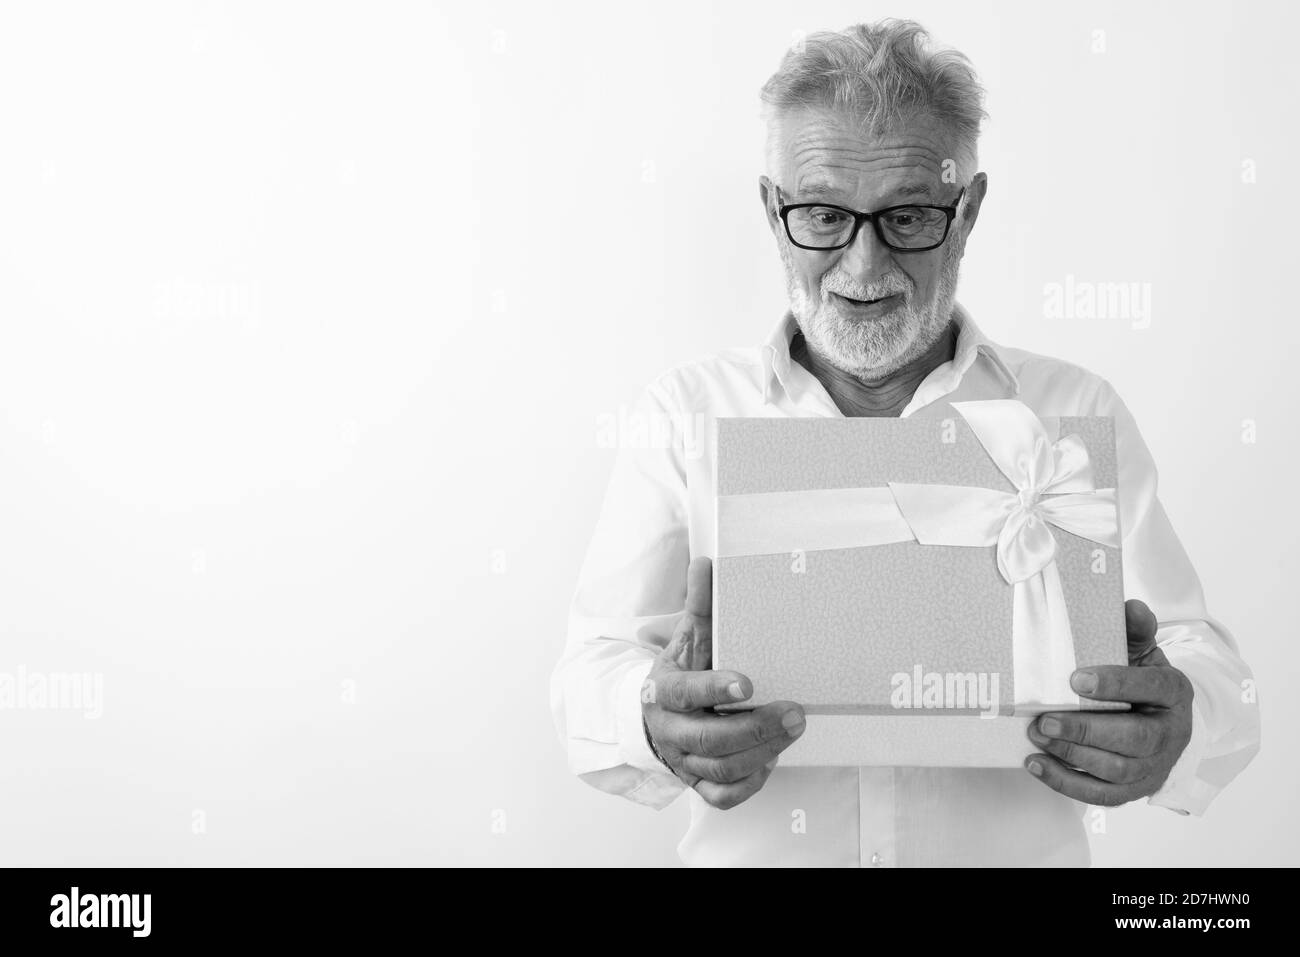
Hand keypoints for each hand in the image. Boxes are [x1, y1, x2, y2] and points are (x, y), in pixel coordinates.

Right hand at [642, 557, 806, 808]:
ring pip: (720, 768)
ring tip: (794, 727)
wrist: (654, 717)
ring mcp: (683, 761)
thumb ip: (700, 605)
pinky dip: (748, 783)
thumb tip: (706, 563)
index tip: (749, 682)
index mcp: (664, 691)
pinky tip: (769, 761)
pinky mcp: (696, 784)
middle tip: (795, 712)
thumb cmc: (682, 673)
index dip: (715, 688)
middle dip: (755, 728)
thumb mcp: (688, 638)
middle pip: (709, 739)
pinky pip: (722, 796)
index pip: (685, 693)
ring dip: (762, 751)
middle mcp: (670, 731)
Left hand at [1025, 599, 1193, 805]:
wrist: (1159, 719)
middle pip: (1134, 739)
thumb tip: (1131, 607)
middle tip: (1045, 720)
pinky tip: (1036, 763)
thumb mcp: (1141, 650)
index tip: (1075, 679)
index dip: (1115, 684)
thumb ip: (1134, 630)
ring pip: (1117, 770)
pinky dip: (1066, 783)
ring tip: (1037, 735)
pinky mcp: (1135, 790)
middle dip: (1086, 731)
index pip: (1152, 687)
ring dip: (1072, 756)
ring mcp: (1155, 765)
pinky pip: (1102, 795)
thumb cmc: (1140, 680)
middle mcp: (1171, 733)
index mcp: (1174, 691)